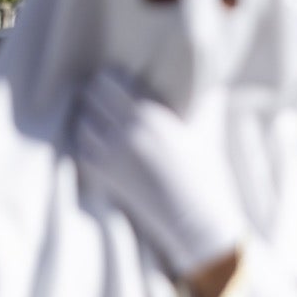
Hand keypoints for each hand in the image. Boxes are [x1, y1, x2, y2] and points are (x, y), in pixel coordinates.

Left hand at [73, 67, 243, 277]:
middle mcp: (126, 129)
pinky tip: (98, 141)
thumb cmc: (207, 174)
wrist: (196, 218)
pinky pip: (81, 146)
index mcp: (151, 114)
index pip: (110, 81)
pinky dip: (86, 141)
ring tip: (99, 119)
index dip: (110, 79)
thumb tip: (215, 84)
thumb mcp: (210, 133)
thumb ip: (207, 104)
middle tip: (103, 99)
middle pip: (90, 96)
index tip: (115, 80)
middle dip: (96, 96)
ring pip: (81, 120)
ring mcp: (111, 152)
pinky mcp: (103, 173)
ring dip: (88, 118)